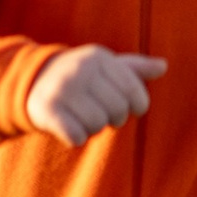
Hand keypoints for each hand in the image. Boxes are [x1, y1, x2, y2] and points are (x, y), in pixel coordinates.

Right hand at [26, 47, 167, 145]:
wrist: (33, 81)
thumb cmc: (80, 76)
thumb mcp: (104, 66)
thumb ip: (134, 69)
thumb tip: (163, 66)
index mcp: (100, 57)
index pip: (134, 92)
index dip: (138, 107)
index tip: (130, 108)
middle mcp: (81, 69)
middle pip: (117, 111)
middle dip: (113, 118)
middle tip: (101, 113)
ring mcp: (63, 88)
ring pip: (97, 125)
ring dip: (93, 128)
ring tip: (83, 117)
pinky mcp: (48, 109)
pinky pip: (77, 137)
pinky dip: (76, 138)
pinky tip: (69, 126)